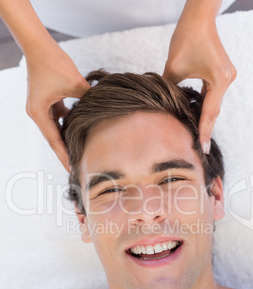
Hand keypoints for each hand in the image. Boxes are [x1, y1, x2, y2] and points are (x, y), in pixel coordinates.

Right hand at [26, 43, 90, 171]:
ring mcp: (42, 107)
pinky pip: (59, 117)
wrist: (40, 45)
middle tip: (78, 166)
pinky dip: (68, 123)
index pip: (54, 141)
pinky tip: (80, 129)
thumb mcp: (74, 84)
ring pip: (57, 128)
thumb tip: (104, 110)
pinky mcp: (48, 100)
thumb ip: (88, 100)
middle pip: (54, 138)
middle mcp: (38, 112)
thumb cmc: (53, 62)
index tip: (72, 169)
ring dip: (67, 138)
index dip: (64, 155)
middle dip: (66, 151)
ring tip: (80, 150)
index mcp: (39, 113)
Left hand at [163, 19, 235, 152]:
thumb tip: (163, 107)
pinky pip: (212, 94)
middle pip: (213, 110)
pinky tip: (195, 116)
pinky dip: (203, 105)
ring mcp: (226, 77)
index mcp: (219, 80)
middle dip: (205, 128)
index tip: (202, 147)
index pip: (209, 112)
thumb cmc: (186, 38)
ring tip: (197, 136)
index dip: (203, 131)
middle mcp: (226, 80)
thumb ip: (170, 90)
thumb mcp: (174, 68)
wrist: (198, 17)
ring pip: (212, 103)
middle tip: (201, 148)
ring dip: (204, 117)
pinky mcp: (221, 73)